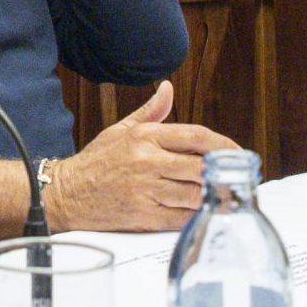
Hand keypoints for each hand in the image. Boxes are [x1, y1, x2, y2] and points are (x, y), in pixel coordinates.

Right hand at [48, 81, 236, 232]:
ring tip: (228, 194)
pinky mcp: (143, 216)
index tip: (237, 153)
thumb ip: (151, 112)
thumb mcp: (121, 130)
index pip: (195, 136)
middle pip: (201, 166)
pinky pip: (181, 217)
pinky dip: (197, 215)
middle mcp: (147, 161)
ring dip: (214, 195)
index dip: (223, 145)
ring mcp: (146, 190)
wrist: (66, 193)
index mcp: (145, 137)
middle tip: (240, 177)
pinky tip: (205, 212)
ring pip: (195, 193)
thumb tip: (168, 88)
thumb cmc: (95, 162)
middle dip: (225, 173)